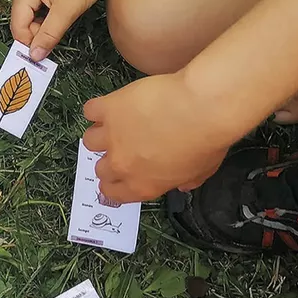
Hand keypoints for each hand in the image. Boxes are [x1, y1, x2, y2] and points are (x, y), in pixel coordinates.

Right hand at [11, 0, 124, 60]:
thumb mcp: (68, 10)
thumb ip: (49, 35)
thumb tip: (36, 54)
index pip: (17, 26)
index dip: (29, 42)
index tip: (42, 52)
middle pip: (22, 20)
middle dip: (37, 32)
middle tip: (55, 37)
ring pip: (32, 14)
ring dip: (44, 24)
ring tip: (62, 20)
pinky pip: (39, 4)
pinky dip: (49, 14)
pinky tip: (62, 12)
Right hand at [82, 73, 238, 202]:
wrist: (202, 107)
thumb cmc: (207, 139)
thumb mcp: (202, 171)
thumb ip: (185, 180)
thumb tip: (182, 184)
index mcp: (142, 185)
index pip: (112, 193)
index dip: (113, 185)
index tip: (117, 177)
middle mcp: (122, 164)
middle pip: (100, 168)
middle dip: (110, 159)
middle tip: (123, 147)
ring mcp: (111, 136)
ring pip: (89, 140)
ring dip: (101, 134)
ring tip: (116, 125)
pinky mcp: (108, 109)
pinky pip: (91, 111)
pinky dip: (98, 108)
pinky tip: (112, 105)